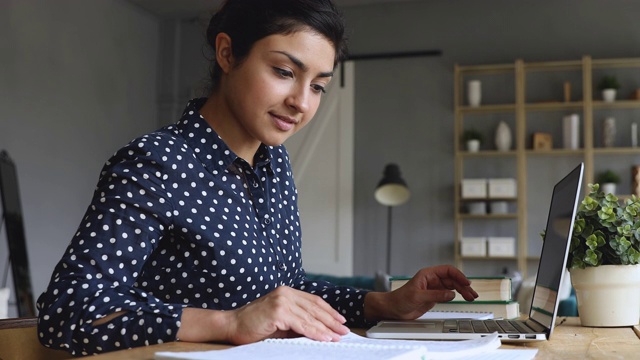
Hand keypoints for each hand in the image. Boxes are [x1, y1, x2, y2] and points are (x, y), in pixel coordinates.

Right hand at [177, 286, 348, 343]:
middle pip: (315, 307)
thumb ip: (297, 321)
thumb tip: (319, 329)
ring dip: (326, 328)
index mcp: (287, 292)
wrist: (232, 325)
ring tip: (337, 336)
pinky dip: (315, 332)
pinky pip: (302, 324)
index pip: (314, 301)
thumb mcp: (280, 320)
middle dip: (332, 320)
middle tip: (344, 330)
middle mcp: (286, 293)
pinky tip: (324, 337)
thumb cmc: (254, 325)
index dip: (329, 311)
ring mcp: (282, 300)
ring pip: (310, 316)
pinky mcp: (278, 311)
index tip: (340, 320)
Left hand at [364, 265, 477, 320]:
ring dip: (462, 291)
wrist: (393, 308)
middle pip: (452, 279)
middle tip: (472, 294)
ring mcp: (434, 288)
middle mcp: (432, 280)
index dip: (458, 275)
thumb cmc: (400, 299)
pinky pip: (448, 294)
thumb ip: (435, 295)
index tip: (466, 283)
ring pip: (452, 286)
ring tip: (471, 297)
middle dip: (463, 285)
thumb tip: (451, 294)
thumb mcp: (418, 296)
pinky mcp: (434, 296)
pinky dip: (457, 296)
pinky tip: (463, 298)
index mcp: (427, 274)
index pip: (447, 271)